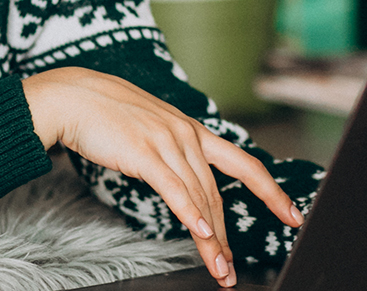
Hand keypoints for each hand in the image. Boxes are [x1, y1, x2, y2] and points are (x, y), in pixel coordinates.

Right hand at [22, 67, 303, 286]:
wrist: (72, 97)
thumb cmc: (106, 115)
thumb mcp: (151, 130)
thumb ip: (171, 152)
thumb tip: (183, 181)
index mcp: (192, 130)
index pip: (243, 163)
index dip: (271, 191)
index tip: (293, 215)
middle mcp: (187, 136)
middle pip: (217, 195)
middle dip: (228, 237)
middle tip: (231, 270)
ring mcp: (168, 143)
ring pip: (200, 199)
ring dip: (211, 241)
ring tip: (218, 270)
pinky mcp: (145, 153)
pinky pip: (174, 190)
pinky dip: (190, 215)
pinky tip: (202, 236)